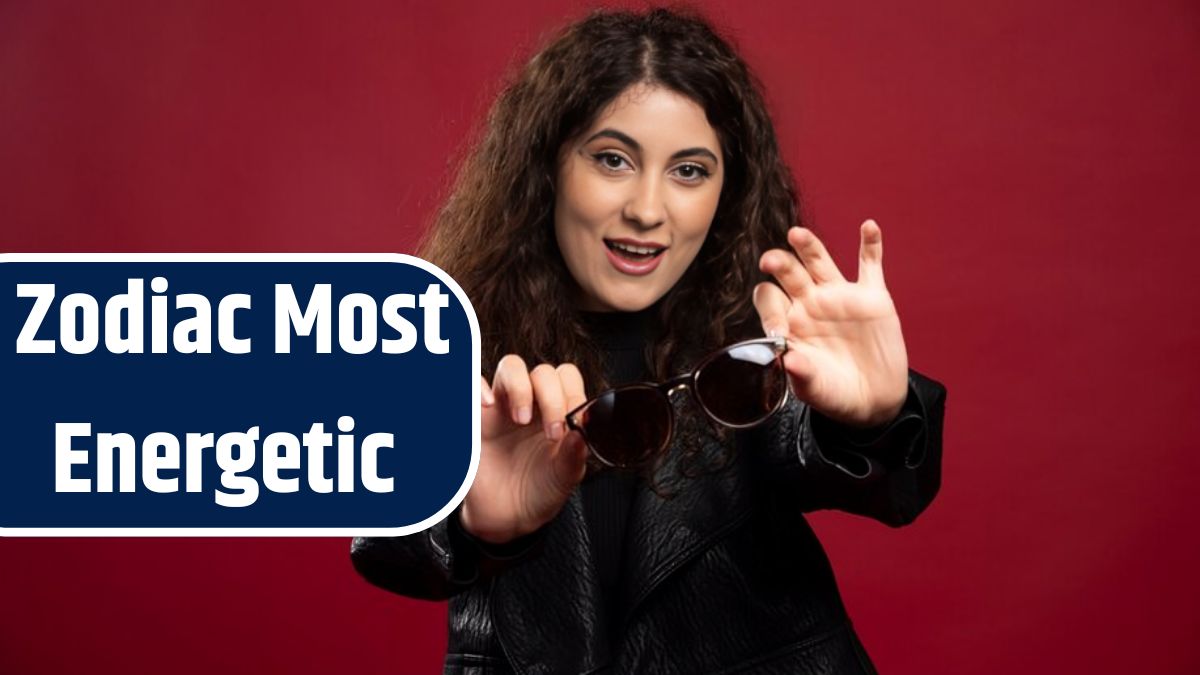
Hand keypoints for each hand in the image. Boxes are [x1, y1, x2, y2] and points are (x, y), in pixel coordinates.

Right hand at [460, 356, 589, 543]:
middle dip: (551, 397)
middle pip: (543, 372)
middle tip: (552, 433)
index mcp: (558, 412)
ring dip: (520, 387)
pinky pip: (473, 384)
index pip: (567, 379)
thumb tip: (582, 431)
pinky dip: (480, 387)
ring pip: (512, 367)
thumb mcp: (564, 478)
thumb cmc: (539, 492)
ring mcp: (503, 407)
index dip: (572, 393)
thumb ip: (574, 455)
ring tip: (520, 419)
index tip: (574, 422)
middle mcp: (533, 404)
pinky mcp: (476, 417)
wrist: (507, 519)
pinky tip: (488, 406)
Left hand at [754, 220, 908, 427]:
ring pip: (820, 262)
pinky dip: (871, 245)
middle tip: (770, 261)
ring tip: (797, 235)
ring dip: (809, 247)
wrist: (873, 400)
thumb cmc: (834, 393)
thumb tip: (789, 360)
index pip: (769, 301)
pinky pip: (870, 265)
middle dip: (779, 264)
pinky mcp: (872, 297)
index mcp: (789, 323)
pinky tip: (869, 227)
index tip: (778, 329)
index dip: (769, 309)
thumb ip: (801, 374)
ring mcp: (840, 297)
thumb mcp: (815, 389)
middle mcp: (809, 303)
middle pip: (789, 273)